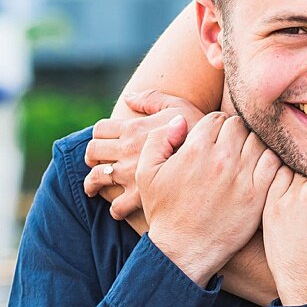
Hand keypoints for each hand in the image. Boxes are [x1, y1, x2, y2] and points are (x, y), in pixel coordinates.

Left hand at [85, 91, 205, 220]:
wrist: (215, 157)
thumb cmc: (200, 129)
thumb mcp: (178, 105)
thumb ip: (152, 99)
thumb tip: (128, 97)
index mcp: (133, 128)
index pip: (100, 129)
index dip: (99, 135)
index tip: (104, 142)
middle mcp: (126, 150)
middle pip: (93, 151)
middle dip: (92, 157)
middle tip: (97, 163)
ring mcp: (130, 174)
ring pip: (96, 178)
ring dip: (93, 183)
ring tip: (95, 189)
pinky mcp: (139, 196)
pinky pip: (116, 205)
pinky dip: (114, 208)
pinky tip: (120, 209)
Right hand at [137, 112, 282, 284]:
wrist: (183, 251)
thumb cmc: (165, 213)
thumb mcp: (146, 174)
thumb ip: (159, 139)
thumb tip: (180, 120)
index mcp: (195, 150)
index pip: (216, 118)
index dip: (214, 127)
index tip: (213, 142)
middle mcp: (221, 159)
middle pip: (239, 125)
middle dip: (233, 133)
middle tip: (229, 149)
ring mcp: (243, 176)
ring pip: (258, 141)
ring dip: (252, 147)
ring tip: (243, 160)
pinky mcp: (259, 194)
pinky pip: (275, 163)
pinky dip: (270, 163)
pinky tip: (259, 172)